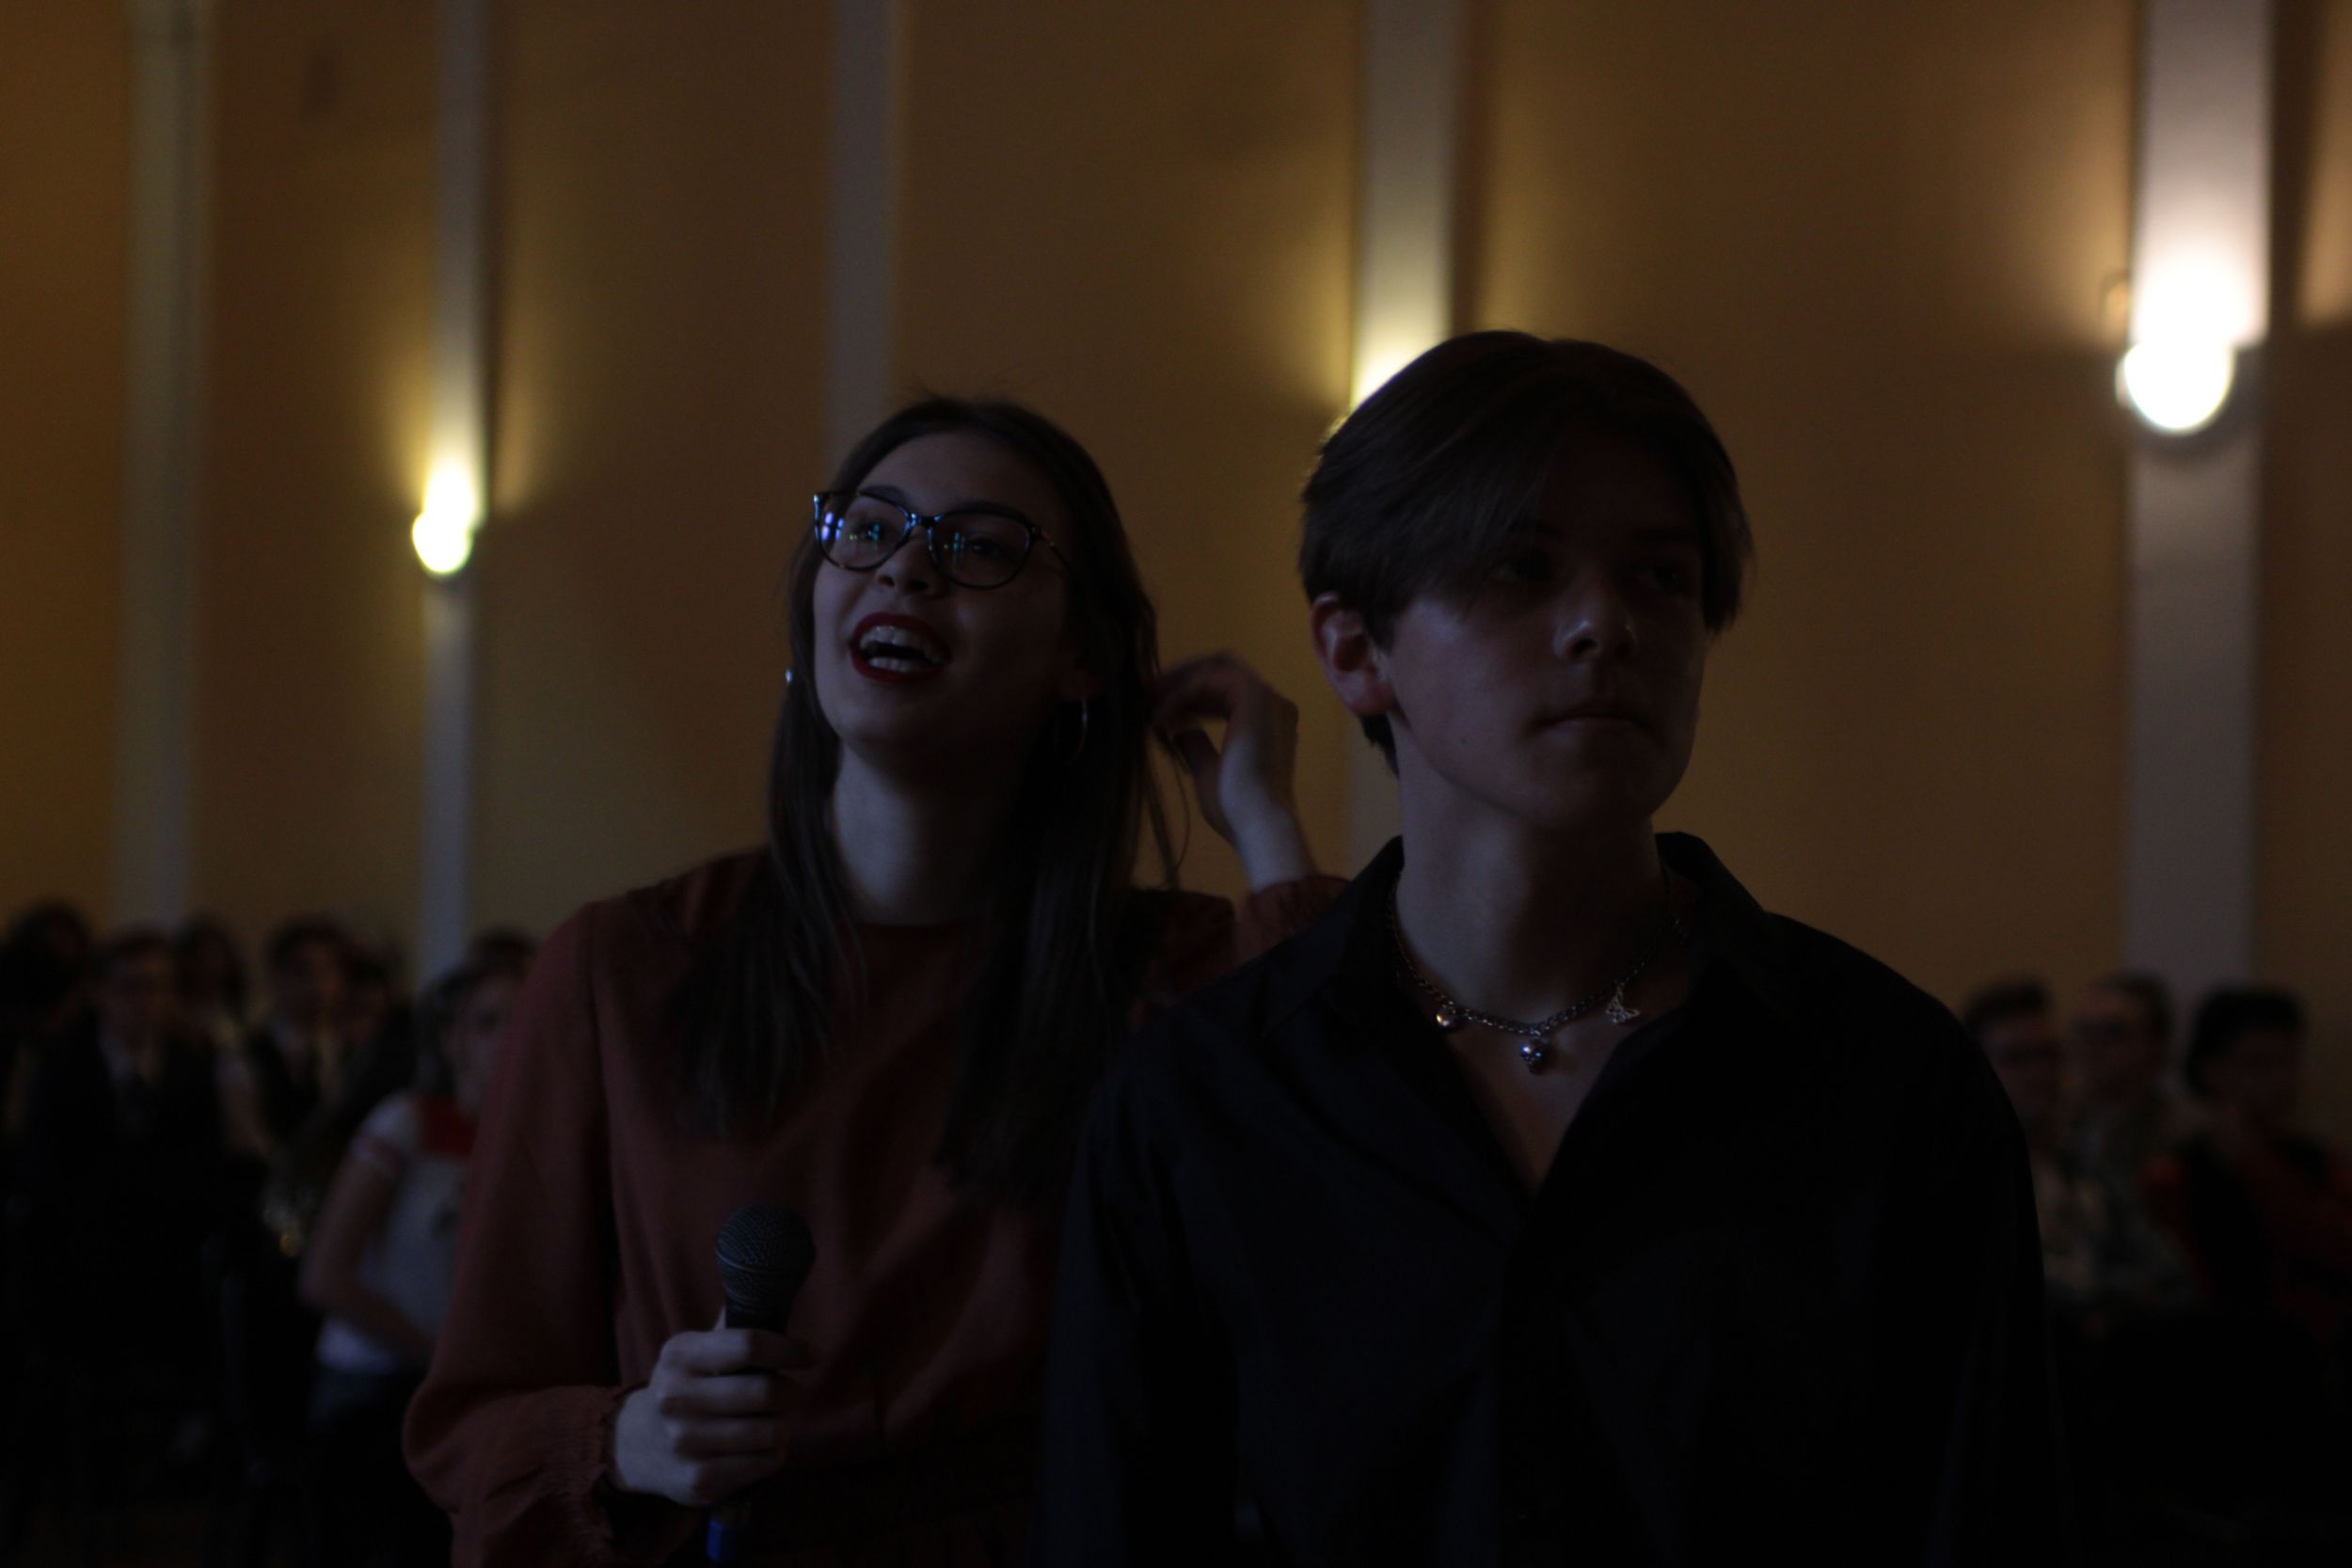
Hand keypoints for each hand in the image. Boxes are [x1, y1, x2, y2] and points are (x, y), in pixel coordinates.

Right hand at [609, 1318, 810, 1506]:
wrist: (636, 1446)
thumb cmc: (685, 1388)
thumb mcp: (694, 1351)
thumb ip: (732, 1324)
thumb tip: (770, 1286)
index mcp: (680, 1356)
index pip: (749, 1344)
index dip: (790, 1348)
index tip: (812, 1354)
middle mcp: (676, 1398)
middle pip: (766, 1391)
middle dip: (789, 1391)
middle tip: (788, 1392)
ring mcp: (685, 1442)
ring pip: (772, 1430)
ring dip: (781, 1425)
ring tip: (768, 1421)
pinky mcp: (699, 1479)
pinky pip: (766, 1462)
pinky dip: (773, 1453)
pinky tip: (756, 1448)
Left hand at [1154, 653, 1313, 888]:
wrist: (1257, 822)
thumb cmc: (1236, 808)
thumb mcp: (1208, 771)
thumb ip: (1196, 746)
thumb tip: (1180, 730)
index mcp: (1269, 722)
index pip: (1226, 691)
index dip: (1191, 694)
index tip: (1160, 706)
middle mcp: (1273, 704)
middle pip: (1222, 669)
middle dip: (1184, 678)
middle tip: (1150, 694)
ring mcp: (1267, 697)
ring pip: (1215, 669)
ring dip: (1179, 683)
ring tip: (1149, 703)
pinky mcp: (1253, 694)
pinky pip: (1207, 681)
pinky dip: (1180, 695)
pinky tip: (1161, 719)